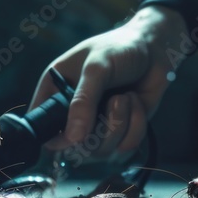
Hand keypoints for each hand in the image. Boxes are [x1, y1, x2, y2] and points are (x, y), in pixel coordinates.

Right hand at [28, 6, 186, 165]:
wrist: (155, 47)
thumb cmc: (120, 48)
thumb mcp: (97, 67)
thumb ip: (83, 100)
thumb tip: (73, 138)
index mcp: (55, 91)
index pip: (42, 128)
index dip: (56, 137)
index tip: (76, 132)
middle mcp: (73, 111)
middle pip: (74, 147)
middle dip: (99, 129)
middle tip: (115, 101)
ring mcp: (97, 124)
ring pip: (101, 150)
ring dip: (120, 122)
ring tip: (126, 96)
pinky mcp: (121, 130)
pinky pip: (126, 146)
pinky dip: (136, 124)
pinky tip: (136, 101)